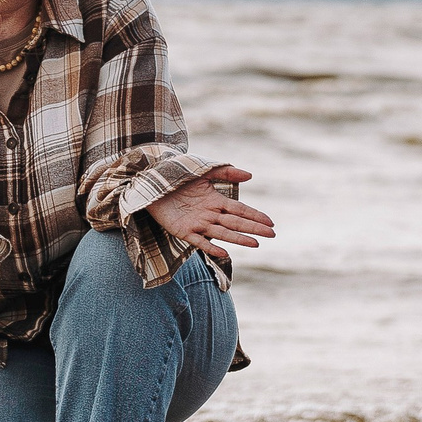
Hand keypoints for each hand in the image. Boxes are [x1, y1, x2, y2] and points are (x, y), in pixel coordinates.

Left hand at [146, 165, 274, 266]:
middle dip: (254, 229)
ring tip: (255, 244)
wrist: (150, 183)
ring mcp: (197, 223)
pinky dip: (211, 247)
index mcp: (215, 200)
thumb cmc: (176, 175)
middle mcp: (209, 214)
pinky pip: (199, 241)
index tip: (271, 223)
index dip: (255, 216)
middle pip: (236, 222)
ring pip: (222, 233)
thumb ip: (225, 172)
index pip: (240, 209)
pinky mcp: (183, 231)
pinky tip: (224, 252)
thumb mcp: (203, 170)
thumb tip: (250, 175)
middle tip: (272, 235)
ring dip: (238, 239)